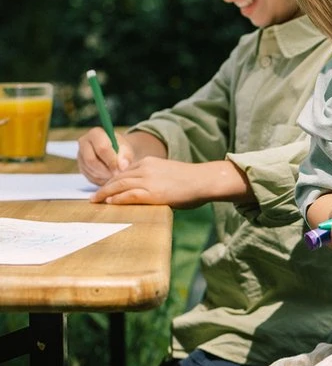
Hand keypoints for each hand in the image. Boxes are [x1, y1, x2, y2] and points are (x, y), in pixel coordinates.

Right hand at [77, 128, 135, 183]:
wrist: (115, 152)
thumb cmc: (121, 149)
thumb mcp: (127, 150)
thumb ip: (126, 156)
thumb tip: (122, 167)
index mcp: (96, 133)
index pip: (102, 148)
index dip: (112, 161)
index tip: (120, 169)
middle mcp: (84, 142)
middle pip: (91, 160)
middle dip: (105, 171)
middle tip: (116, 175)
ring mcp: (80, 155)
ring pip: (90, 170)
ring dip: (104, 176)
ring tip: (114, 175)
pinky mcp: (81, 167)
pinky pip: (89, 177)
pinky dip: (101, 180)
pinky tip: (109, 177)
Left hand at [91, 157, 209, 206]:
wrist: (203, 180)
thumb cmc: (191, 181)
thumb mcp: (169, 174)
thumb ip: (156, 179)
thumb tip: (150, 191)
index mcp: (149, 162)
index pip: (124, 171)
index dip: (112, 180)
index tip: (105, 188)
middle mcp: (145, 168)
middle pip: (118, 177)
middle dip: (104, 187)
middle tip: (94, 196)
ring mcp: (148, 180)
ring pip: (119, 185)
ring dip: (106, 193)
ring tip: (96, 201)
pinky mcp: (152, 192)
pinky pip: (129, 195)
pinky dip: (117, 199)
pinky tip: (110, 203)